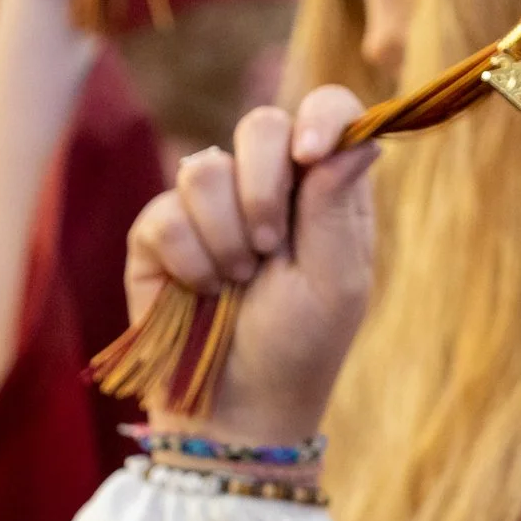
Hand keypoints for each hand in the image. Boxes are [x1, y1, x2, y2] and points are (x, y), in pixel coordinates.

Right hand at [123, 86, 377, 445]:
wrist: (236, 409)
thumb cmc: (299, 347)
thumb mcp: (336, 283)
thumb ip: (339, 206)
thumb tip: (363, 138)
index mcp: (323, 188)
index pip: (326, 111)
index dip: (319, 117)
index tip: (310, 154)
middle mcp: (266, 184)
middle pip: (259, 123)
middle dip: (263, 187)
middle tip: (271, 248)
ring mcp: (208, 205)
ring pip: (205, 168)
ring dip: (227, 237)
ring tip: (237, 282)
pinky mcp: (158, 232)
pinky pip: (165, 214)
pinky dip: (189, 261)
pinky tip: (201, 291)